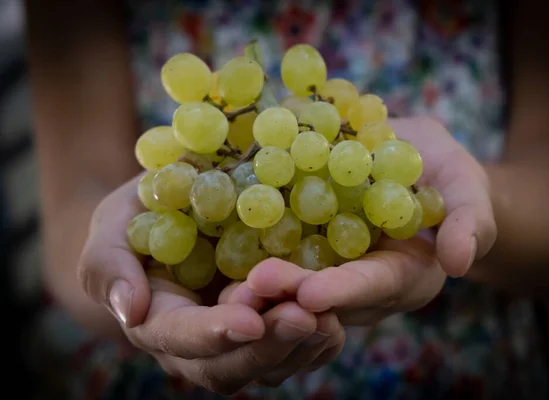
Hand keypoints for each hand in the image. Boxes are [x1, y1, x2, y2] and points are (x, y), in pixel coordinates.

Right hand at [77, 175, 344, 392]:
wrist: (177, 213)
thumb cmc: (139, 217)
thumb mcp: (114, 225)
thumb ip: (109, 266)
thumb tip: (131, 311)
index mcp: (160, 322)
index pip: (184, 339)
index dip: (215, 334)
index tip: (248, 319)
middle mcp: (202, 345)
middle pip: (233, 367)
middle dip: (269, 344)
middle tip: (303, 316)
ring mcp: (241, 340)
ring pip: (272, 366)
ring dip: (301, 345)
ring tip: (328, 314)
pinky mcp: (274, 327)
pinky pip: (301, 350)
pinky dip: (321, 338)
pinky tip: (337, 313)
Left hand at [228, 117, 496, 325]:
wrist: (405, 155)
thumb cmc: (443, 173)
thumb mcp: (466, 187)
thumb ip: (470, 220)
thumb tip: (459, 261)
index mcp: (401, 276)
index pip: (374, 286)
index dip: (346, 290)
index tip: (313, 291)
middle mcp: (357, 281)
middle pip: (323, 295)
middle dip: (288, 294)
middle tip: (251, 288)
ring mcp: (323, 264)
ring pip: (290, 282)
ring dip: (258, 287)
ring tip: (225, 285)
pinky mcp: (297, 240)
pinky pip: (270, 249)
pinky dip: (244, 251)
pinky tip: (212, 245)